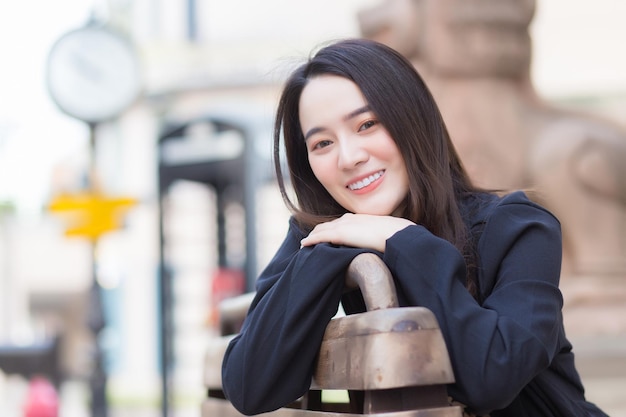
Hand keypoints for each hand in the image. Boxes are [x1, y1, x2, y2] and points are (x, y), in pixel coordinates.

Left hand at [300, 213, 414, 251]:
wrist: (396, 234)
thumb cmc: (395, 236)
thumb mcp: (383, 234)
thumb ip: (376, 237)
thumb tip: (379, 246)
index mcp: (359, 218)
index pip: (340, 222)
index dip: (330, 228)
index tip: (325, 234)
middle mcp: (349, 219)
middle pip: (328, 225)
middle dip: (318, 232)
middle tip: (310, 240)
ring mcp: (344, 226)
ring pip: (321, 230)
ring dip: (312, 236)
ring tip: (305, 244)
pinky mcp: (340, 234)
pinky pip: (320, 237)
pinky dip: (311, 240)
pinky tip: (304, 245)